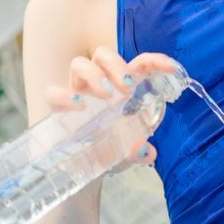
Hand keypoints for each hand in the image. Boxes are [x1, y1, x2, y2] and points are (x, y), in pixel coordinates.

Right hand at [45, 48, 176, 168]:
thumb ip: (138, 152)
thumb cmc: (108, 149)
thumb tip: (147, 151)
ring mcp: (76, 91)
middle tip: (129, 87)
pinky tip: (79, 106)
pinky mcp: (57, 107)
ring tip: (106, 94)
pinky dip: (65, 96)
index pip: (138, 64)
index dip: (155, 61)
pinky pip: (52, 92)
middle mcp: (98, 83)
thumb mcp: (127, 153)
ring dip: (95, 74)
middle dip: (117, 65)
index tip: (171, 68)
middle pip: (104, 54)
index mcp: (121, 86)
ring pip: (80, 64)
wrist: (78, 170)